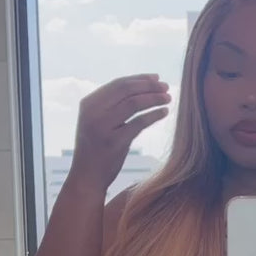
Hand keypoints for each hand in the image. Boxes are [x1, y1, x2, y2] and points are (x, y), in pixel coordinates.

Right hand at [68, 74, 171, 191]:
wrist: (87, 177)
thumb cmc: (97, 150)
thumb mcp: (97, 123)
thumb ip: (111, 107)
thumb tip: (139, 89)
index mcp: (89, 104)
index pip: (118, 84)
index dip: (140, 79)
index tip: (157, 78)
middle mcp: (93, 112)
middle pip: (127, 90)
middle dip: (149, 86)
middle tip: (166, 87)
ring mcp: (103, 126)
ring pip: (134, 103)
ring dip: (154, 98)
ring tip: (168, 98)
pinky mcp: (115, 141)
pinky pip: (139, 122)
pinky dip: (154, 115)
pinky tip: (164, 113)